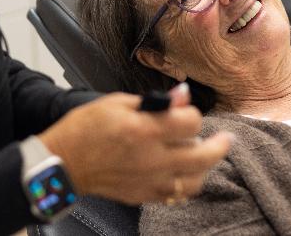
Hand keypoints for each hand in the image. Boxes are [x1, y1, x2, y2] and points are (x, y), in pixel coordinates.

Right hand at [38, 85, 230, 204]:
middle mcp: (151, 157)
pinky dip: (186, 183)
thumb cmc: (86, 128)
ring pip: (195, 180)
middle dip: (219, 144)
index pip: (190, 122)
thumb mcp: (117, 102)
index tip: (185, 110)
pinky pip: (178, 194)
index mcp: (144, 129)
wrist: (64, 162)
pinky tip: (185, 172)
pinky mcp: (144, 195)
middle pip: (203, 155)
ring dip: (204, 166)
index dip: (191, 113)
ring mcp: (149, 180)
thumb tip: (182, 96)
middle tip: (225, 139)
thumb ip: (153, 101)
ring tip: (203, 156)